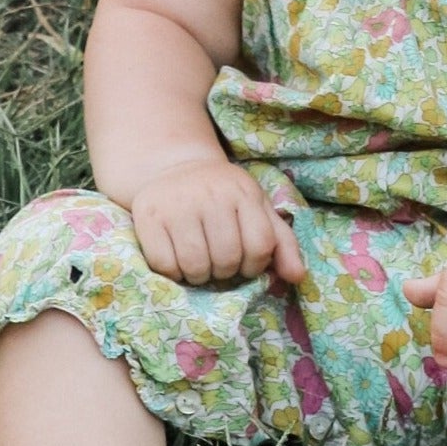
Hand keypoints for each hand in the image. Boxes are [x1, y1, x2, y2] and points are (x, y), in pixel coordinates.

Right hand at [128, 159, 304, 285]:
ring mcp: (177, 205)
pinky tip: (178, 260)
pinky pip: (165, 265)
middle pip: (227, 259)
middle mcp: (210, 195)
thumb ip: (282, 243)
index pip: (259, 246)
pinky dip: (174, 274)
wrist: (176, 168)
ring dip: (200, 276)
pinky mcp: (148, 217)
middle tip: (218, 262)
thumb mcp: (257, 209)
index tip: (244, 263)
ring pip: (196, 266)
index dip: (254, 266)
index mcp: (243, 192)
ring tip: (200, 264)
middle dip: (225, 271)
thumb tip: (297, 277)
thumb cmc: (224, 197)